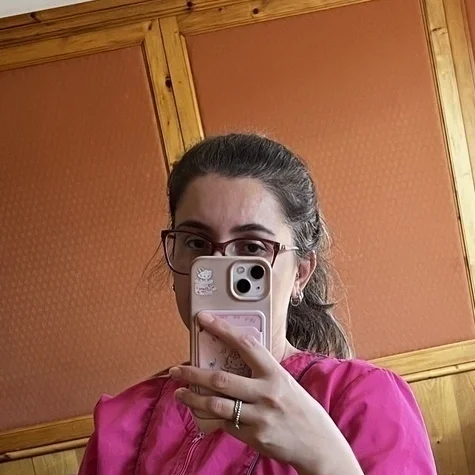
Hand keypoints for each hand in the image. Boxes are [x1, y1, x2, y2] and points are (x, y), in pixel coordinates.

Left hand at [169, 312, 362, 474]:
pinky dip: (208, 416)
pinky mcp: (253, 436)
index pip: (245, 344)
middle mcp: (266, 393)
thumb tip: (236, 357)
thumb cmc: (300, 409)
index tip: (204, 319)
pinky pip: (223, 423)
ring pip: (216, 404)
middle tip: (176, 370)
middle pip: (221, 379)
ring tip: (179, 392)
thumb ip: (262, 372)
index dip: (222, 329)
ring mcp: (259, 416)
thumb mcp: (285, 383)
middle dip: (193, 373)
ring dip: (192, 397)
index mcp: (275, 373)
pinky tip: (198, 411)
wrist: (318, 445)